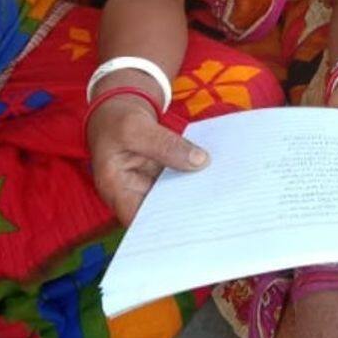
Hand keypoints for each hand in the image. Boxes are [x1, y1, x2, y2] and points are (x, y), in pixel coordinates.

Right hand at [87, 94, 208, 225]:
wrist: (115, 110)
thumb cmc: (115, 120)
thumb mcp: (135, 128)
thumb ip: (165, 144)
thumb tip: (199, 161)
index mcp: (116, 190)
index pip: (140, 222)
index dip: (164, 228)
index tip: (193, 223)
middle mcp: (132, 194)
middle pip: (162, 213)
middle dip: (187, 209)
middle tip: (217, 205)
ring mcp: (149, 185)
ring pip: (175, 197)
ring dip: (196, 193)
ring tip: (222, 190)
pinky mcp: (162, 175)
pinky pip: (180, 180)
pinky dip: (195, 177)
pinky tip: (216, 174)